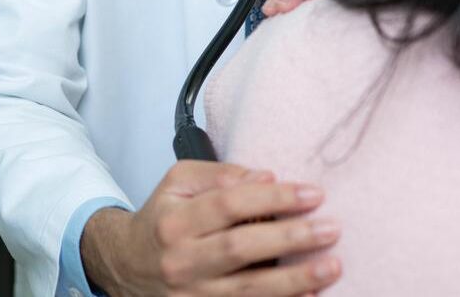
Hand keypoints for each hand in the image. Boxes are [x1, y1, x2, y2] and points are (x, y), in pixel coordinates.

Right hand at [80, 161, 340, 295]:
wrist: (127, 266)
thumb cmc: (162, 219)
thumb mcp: (178, 183)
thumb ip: (220, 175)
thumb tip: (266, 178)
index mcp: (176, 221)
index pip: (228, 205)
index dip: (273, 198)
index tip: (312, 194)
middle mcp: (183, 260)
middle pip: (241, 248)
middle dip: (291, 237)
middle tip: (331, 228)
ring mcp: (194, 294)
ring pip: (250, 289)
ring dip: (296, 279)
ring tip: (333, 266)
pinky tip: (310, 295)